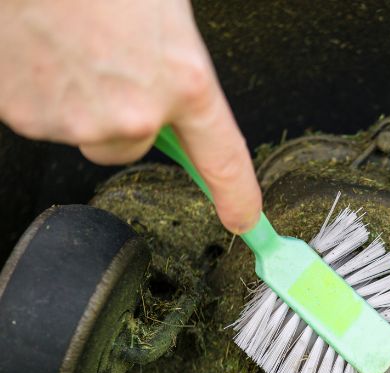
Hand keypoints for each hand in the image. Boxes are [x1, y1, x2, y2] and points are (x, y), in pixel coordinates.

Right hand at [0, 0, 260, 233]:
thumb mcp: (164, 14)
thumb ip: (177, 65)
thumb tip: (176, 91)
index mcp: (183, 81)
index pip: (223, 158)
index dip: (238, 195)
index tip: (244, 219)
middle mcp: (135, 113)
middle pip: (135, 144)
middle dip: (126, 115)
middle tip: (108, 64)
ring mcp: (78, 121)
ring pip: (89, 133)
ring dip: (84, 103)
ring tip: (71, 47)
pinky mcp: (29, 118)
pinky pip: (47, 121)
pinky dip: (46, 94)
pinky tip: (45, 53)